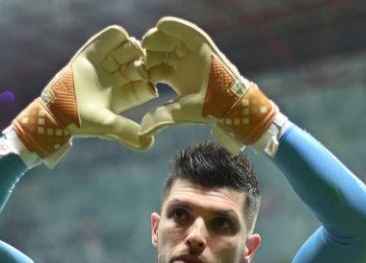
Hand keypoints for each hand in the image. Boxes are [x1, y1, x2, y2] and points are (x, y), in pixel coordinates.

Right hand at [9, 26, 157, 165]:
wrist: (55, 109)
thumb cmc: (81, 121)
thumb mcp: (107, 126)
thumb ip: (127, 131)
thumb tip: (149, 143)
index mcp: (127, 95)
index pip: (148, 83)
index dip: (151, 79)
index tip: (148, 80)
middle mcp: (119, 79)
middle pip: (141, 63)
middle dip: (143, 61)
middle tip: (138, 63)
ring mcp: (106, 64)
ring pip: (129, 47)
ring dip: (131, 47)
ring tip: (126, 52)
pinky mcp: (93, 51)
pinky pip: (111, 36)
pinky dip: (117, 35)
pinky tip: (113, 44)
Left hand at [139, 17, 277, 153]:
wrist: (229, 103)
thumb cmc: (206, 109)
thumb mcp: (177, 113)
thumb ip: (159, 119)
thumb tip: (141, 133)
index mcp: (175, 76)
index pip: (154, 66)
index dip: (144, 66)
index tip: (137, 68)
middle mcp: (182, 63)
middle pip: (159, 50)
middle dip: (148, 50)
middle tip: (140, 50)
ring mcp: (192, 52)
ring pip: (170, 39)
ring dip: (157, 37)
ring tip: (148, 40)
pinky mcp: (202, 43)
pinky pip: (186, 31)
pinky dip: (174, 25)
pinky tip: (162, 25)